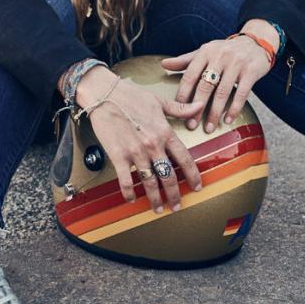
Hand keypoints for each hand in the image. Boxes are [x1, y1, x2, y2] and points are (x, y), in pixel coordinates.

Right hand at [80, 71, 204, 213]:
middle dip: (174, 195)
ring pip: (150, 182)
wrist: (103, 94)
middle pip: (169, 177)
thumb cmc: (130, 95)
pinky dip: (129, 193)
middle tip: (176, 205)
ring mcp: (135, 152)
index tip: (196, 186)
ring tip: (158, 209)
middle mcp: (153, 145)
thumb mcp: (158, 101)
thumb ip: (180, 108)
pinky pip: (126, 180)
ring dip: (155, 199)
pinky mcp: (118, 155)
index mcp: (164, 132)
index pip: (185, 159)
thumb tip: (200, 106)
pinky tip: (132, 199)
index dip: (193, 176)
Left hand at [160, 36, 273, 132]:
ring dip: (214, 112)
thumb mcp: (205, 52)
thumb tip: (163, 64)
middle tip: (191, 124)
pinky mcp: (251, 72)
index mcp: (204, 52)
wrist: (255, 43)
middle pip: (205, 86)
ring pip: (222, 92)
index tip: (178, 110)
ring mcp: (236, 64)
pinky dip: (234, 109)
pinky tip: (228, 120)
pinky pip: (242, 94)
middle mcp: (219, 57)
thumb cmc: (224, 50)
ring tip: (209, 127)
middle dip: (196, 107)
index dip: (183, 94)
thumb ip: (185, 60)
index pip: (190, 75)